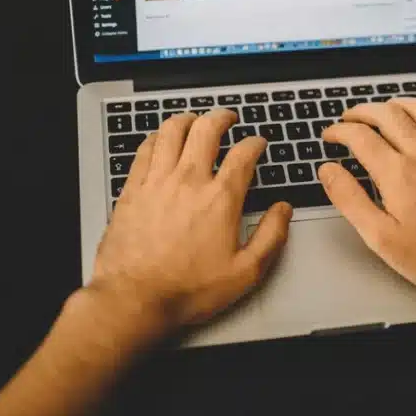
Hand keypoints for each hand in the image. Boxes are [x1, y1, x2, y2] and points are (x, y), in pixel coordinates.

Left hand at [84, 109, 292, 335]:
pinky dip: (156, 137)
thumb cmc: (187, 289)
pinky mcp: (132, 189)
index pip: (243, 154)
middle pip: (207, 129)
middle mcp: (188, 181)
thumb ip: (271, 237)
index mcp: (220, 199)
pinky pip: (144, 149)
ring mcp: (157, 181)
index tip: (258, 143)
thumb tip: (283, 210)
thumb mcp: (245, 273)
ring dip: (187, 119)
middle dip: (222, 117)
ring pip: (172, 131)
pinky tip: (160, 140)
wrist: (134, 298)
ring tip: (195, 119)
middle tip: (228, 118)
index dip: (255, 143)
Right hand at [319, 99, 415, 311]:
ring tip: (383, 109)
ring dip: (398, 104)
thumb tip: (328, 172)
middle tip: (349, 119)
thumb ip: (350, 199)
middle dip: (362, 111)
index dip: (339, 131)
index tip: (330, 136)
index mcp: (398, 172)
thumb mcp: (380, 237)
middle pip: (388, 113)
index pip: (359, 135)